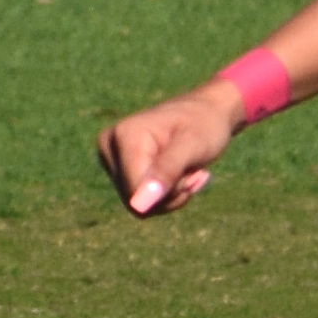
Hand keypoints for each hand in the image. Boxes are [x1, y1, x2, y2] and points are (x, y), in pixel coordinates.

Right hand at [96, 80, 244, 217]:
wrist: (207, 112)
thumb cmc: (204, 125)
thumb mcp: (192, 147)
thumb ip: (165, 172)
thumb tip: (138, 206)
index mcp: (123, 136)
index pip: (136, 192)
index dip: (169, 193)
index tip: (194, 175)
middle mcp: (109, 146)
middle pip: (136, 201)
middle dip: (172, 194)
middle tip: (193, 173)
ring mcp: (111, 158)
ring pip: (140, 204)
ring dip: (172, 195)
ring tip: (188, 170)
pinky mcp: (119, 168)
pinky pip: (142, 201)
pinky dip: (168, 194)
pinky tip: (181, 173)